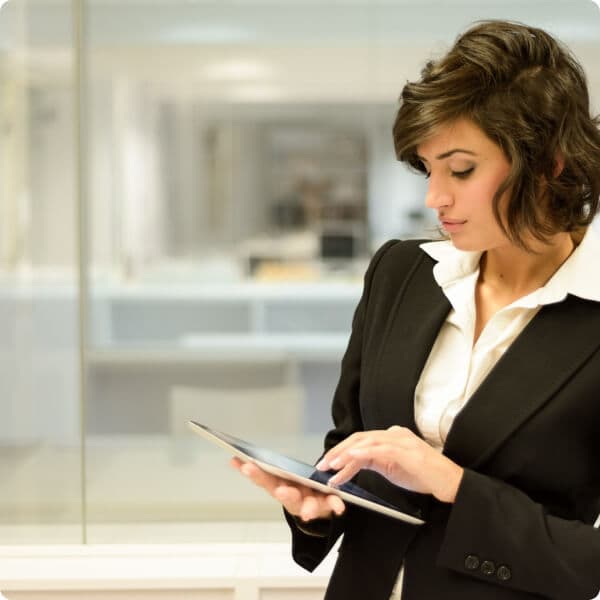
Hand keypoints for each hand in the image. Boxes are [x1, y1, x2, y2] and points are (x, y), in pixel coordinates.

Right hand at [230, 457, 344, 521]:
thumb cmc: (293, 488)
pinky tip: (340, 508)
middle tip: (281, 490)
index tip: (245, 465)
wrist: (314, 509)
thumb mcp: (276, 480)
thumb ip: (257, 471)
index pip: (264, 480)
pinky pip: (332, 504)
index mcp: (278, 487)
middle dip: (284, 493)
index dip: (255, 473)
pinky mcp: (326, 504)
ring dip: (307, 508)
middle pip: (285, 495)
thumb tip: (233, 458)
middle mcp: (292, 497)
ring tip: (308, 512)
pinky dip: (335, 505)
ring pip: (307, 505)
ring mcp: (309, 502)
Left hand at [316, 426, 463, 502]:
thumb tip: (354, 462)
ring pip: (367, 442)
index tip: (328, 464)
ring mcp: (402, 441)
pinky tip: (352, 457)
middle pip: (360, 438)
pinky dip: (365, 451)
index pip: (361, 440)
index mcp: (391, 436)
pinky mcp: (407, 452)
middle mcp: (395, 434)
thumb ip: (375, 461)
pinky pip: (381, 449)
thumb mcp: (393, 468)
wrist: (450, 483)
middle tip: (323, 465)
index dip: (342, 451)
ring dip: (347, 454)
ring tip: (332, 465)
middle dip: (339, 451)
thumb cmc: (424, 476)